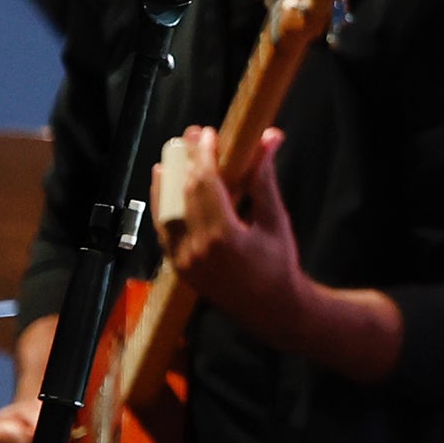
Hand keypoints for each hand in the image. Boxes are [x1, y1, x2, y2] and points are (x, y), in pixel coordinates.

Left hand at [155, 124, 305, 347]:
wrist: (271, 309)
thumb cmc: (279, 264)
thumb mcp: (275, 220)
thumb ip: (264, 179)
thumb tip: (269, 138)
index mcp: (224, 235)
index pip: (205, 184)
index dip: (203, 155)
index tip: (206, 133)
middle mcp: (197, 248)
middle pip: (184, 193)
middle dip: (187, 161)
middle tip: (190, 137)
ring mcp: (184, 260)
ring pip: (166, 211)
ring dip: (168, 182)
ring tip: (173, 157)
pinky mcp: (178, 267)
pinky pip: (165, 230)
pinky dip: (163, 207)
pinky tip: (166, 189)